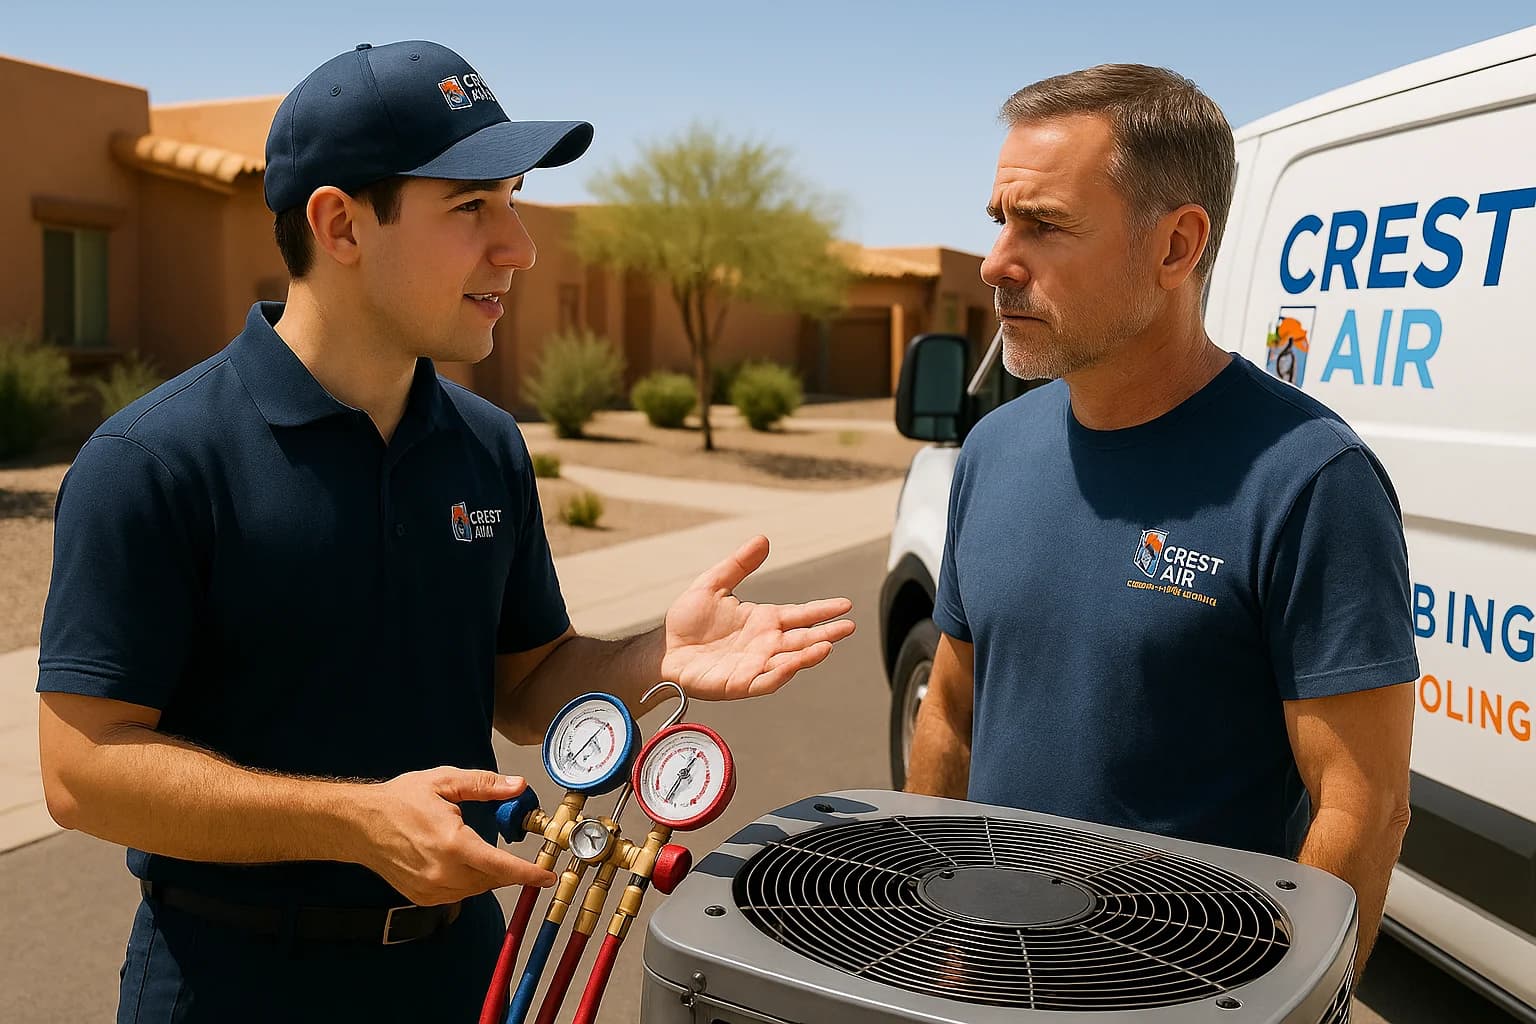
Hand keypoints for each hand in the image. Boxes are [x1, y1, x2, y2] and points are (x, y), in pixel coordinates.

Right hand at [357, 768, 556, 905]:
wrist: (360, 824)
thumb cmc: (399, 801)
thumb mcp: (445, 782)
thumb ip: (485, 785)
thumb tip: (517, 786)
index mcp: (453, 844)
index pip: (501, 866)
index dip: (528, 873)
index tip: (546, 876)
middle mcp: (442, 872)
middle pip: (492, 880)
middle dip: (508, 870)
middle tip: (515, 857)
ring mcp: (430, 888)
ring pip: (475, 890)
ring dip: (487, 876)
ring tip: (481, 853)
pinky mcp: (421, 896)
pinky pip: (457, 895)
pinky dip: (467, 883)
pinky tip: (460, 864)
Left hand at [660, 536, 855, 699]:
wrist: (663, 649)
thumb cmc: (687, 621)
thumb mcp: (712, 584)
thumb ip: (738, 564)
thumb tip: (762, 539)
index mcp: (763, 620)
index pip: (800, 615)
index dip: (822, 611)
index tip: (845, 605)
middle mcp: (765, 644)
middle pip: (802, 639)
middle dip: (826, 633)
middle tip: (848, 627)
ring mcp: (755, 665)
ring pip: (789, 660)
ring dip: (809, 655)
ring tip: (827, 645)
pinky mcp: (739, 683)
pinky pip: (765, 681)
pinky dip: (781, 674)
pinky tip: (793, 664)